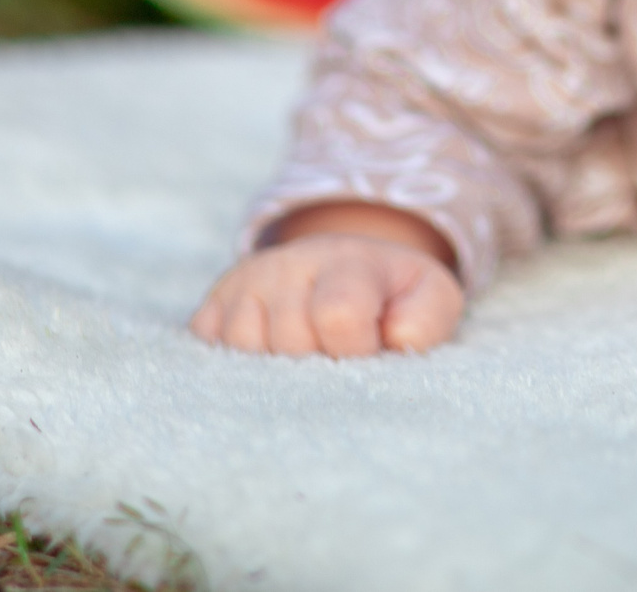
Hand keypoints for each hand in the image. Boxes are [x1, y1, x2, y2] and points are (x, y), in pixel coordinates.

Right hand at [189, 204, 465, 355]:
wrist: (345, 269)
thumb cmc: (391, 298)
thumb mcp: (430, 297)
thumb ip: (427, 318)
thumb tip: (395, 338)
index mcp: (346, 262)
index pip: (338, 313)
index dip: (356, 350)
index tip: (368, 357)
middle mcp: (287, 266)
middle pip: (287, 341)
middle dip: (317, 367)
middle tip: (335, 361)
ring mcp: (243, 285)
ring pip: (242, 350)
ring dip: (273, 373)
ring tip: (303, 362)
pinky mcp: (210, 309)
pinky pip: (206, 351)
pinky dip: (231, 369)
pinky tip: (263, 365)